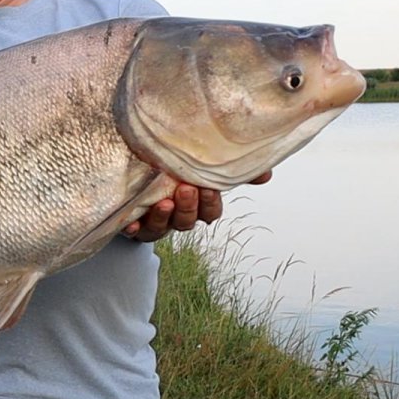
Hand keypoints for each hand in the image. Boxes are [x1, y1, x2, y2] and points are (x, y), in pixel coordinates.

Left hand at [122, 171, 272, 242]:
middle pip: (187, 222)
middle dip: (188, 207)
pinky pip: (133, 231)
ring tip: (164, 202)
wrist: (134, 178)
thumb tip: (266, 173)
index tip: (209, 187)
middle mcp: (176, 217)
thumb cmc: (175, 172)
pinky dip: (134, 227)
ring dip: (163, 217)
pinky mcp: (132, 225)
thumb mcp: (201, 166)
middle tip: (186, 188)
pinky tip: (133, 221)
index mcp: (195, 206)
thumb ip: (232, 169)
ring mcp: (154, 223)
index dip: (210, 204)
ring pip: (161, 228)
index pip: (209, 213)